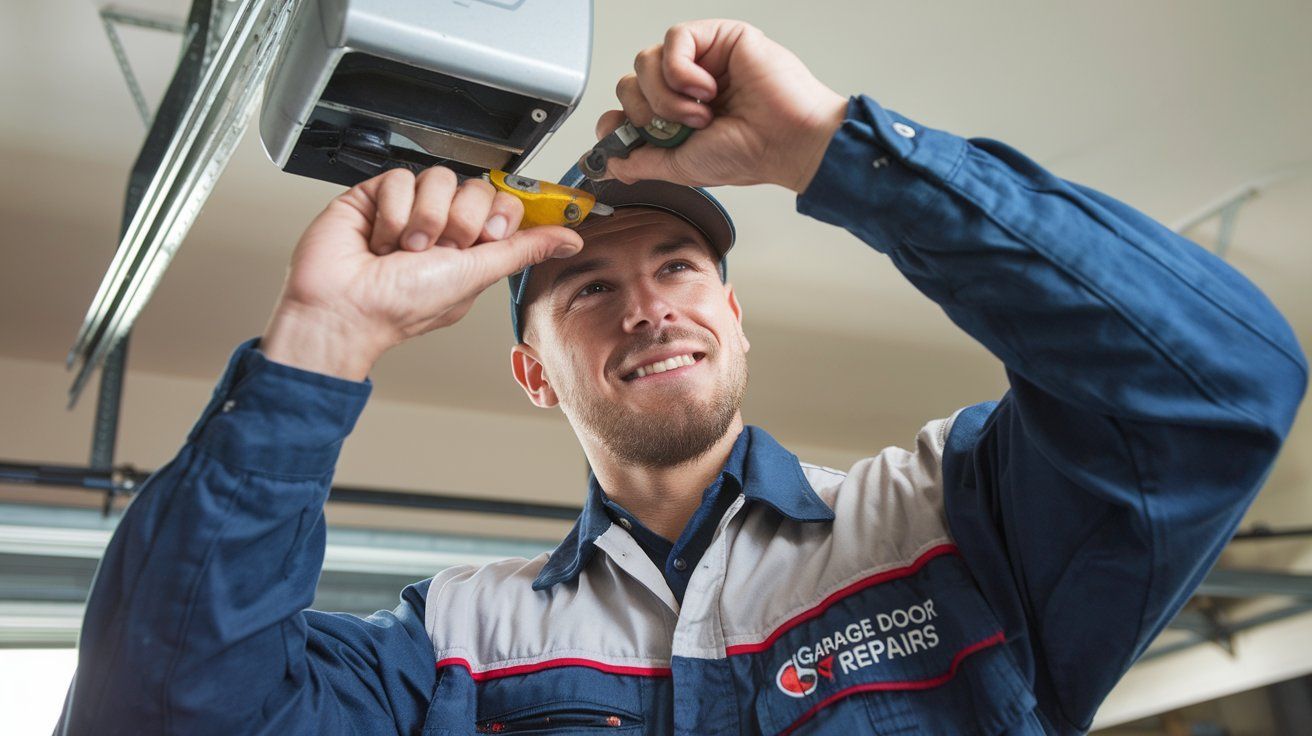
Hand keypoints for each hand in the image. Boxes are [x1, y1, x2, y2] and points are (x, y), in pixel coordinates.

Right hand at [261, 167, 583, 379]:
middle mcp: (442, 225)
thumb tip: (570, 240)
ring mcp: (409, 208)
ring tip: (403, 249)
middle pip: (474, 187)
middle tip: (437, 250)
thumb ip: (523, 250)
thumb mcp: (476, 275)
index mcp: (471, 247)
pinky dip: (391, 213)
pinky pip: (399, 178)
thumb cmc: (401, 305)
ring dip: (423, 220)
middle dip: (458, 222)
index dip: (498, 215)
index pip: (503, 202)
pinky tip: (379, 238)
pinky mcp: (375, 195)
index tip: (485, 237)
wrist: (344, 308)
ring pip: (437, 178)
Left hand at [598, 19, 846, 192]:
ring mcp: (700, 59)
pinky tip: (707, 90)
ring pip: (646, 60)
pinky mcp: (717, 36)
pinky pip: (674, 39)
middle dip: (648, 112)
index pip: (628, 103)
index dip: (622, 118)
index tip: (628, 135)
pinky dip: (682, 71)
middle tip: (681, 130)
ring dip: (667, 96)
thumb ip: (640, 162)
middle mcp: (684, 85)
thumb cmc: (748, 153)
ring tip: (700, 114)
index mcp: (676, 114)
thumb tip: (609, 162)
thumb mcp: (680, 167)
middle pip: (631, 81)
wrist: (786, 141)